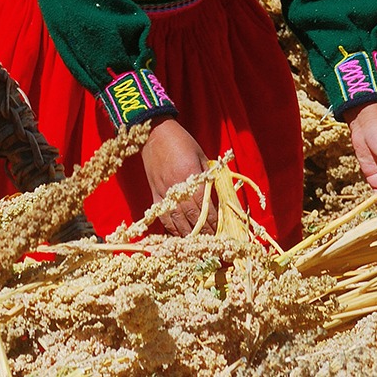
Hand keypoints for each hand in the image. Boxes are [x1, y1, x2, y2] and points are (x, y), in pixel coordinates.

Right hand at [140, 117, 216, 235]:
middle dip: (204, 232)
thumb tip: (217, 197)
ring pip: (176, 220)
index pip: (205, 206)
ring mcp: (163, 191)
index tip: (222, 232)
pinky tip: (178, 234)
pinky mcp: (154, 192)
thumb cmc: (181, 141)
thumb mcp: (200, 155)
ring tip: (198, 245)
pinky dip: (170, 227)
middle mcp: (177, 187)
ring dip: (188, 234)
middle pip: (192, 217)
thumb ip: (208, 177)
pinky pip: (162, 215)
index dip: (214, 222)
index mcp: (191, 176)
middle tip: (214, 243)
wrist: (154, 131)